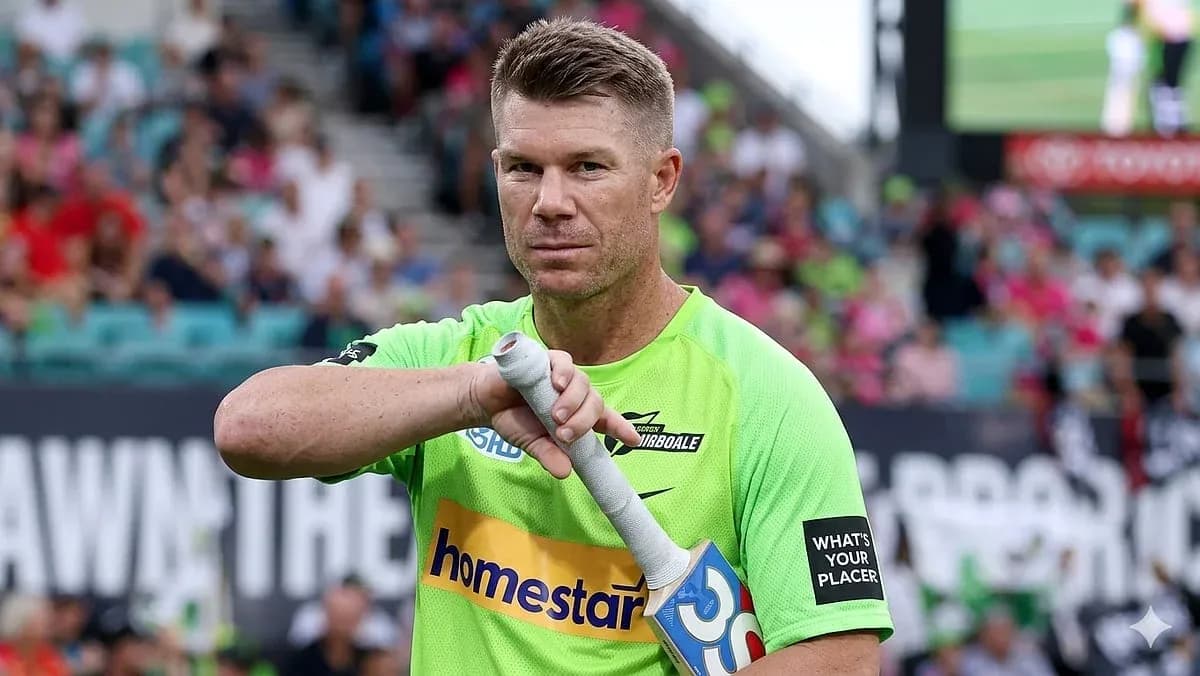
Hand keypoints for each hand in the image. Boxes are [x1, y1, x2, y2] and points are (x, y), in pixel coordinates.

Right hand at [465, 350, 640, 478]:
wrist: (485, 401)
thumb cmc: (513, 420)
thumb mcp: (532, 443)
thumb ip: (549, 455)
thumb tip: (565, 472)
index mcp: (576, 414)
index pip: (605, 420)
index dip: (621, 428)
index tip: (634, 440)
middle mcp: (574, 393)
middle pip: (594, 403)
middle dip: (583, 420)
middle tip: (563, 434)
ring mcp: (562, 375)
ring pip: (582, 383)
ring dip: (573, 401)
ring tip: (555, 415)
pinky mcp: (546, 360)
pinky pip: (564, 361)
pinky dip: (564, 372)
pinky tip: (556, 383)